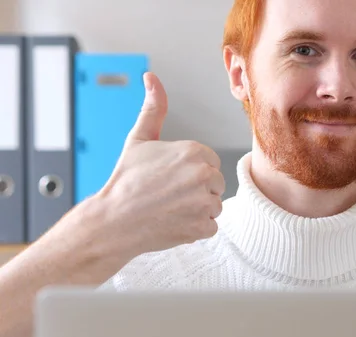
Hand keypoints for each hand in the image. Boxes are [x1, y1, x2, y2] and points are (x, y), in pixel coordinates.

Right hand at [91, 72, 224, 256]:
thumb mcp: (139, 139)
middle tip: (168, 194)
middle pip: (216, 184)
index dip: (190, 171)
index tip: (169, 177)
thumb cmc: (125, 181)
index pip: (210, 162)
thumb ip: (153, 108)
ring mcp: (204, 202)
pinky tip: (173, 222)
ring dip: (197, 210)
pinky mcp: (202, 226)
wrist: (112, 221)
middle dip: (197, 190)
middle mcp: (203, 175)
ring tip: (169, 208)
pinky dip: (195, 228)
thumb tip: (151, 78)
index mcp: (194, 151)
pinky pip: (210, 226)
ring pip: (214, 205)